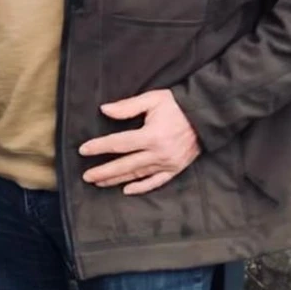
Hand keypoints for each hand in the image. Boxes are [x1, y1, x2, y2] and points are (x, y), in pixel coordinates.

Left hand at [78, 89, 199, 194]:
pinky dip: (141, 187)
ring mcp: (168, 163)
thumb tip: (104, 110)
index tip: (83, 150)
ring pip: (138, 175)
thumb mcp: (152, 99)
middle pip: (125, 165)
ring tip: (99, 182)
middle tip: (86, 176)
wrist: (207, 115)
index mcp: (152, 136)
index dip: (100, 147)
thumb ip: (127, 106)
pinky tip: (127, 190)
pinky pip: (157, 182)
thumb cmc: (177, 105)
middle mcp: (159, 153)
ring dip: (117, 179)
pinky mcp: (176, 169)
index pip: (119, 143)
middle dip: (104, 171)